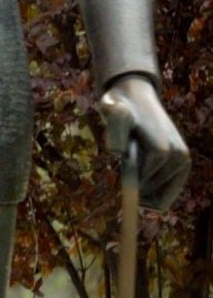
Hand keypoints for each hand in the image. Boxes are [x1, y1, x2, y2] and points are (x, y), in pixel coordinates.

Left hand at [99, 74, 189, 211]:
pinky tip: (146, 169)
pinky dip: (153, 191)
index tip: (124, 162)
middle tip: (132, 158)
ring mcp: (184, 161)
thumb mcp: (112, 112)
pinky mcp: (184, 164)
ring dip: (145, 187)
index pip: (141, 187)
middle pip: (151, 196)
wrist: (137, 98)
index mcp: (161, 150)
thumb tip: (118, 152)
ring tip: (139, 160)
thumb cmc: (120, 108)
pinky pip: (167, 196)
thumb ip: (115, 129)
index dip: (128, 181)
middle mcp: (179, 156)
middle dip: (138, 185)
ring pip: (160, 199)